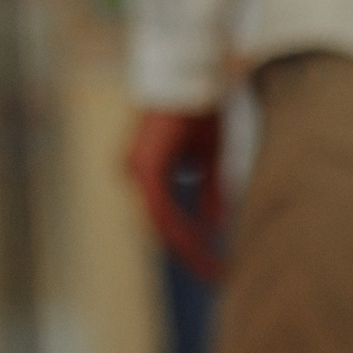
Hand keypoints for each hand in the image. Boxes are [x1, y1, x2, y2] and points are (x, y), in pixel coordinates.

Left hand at [126, 110, 225, 280]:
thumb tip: (215, 226)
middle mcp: (136, 173)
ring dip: (186, 247)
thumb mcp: (209, 159)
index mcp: (148, 171)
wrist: (193, 76)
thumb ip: (210, 193)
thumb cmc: (200, 109)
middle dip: (188, 254)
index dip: (190, 243)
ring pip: (161, 222)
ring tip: (209, 267)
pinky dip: (180, 228)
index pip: (168, 218)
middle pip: (162, 226)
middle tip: (212, 276)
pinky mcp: (145, 168)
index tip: (211, 263)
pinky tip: (198, 245)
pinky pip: (161, 209)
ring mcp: (136, 170)